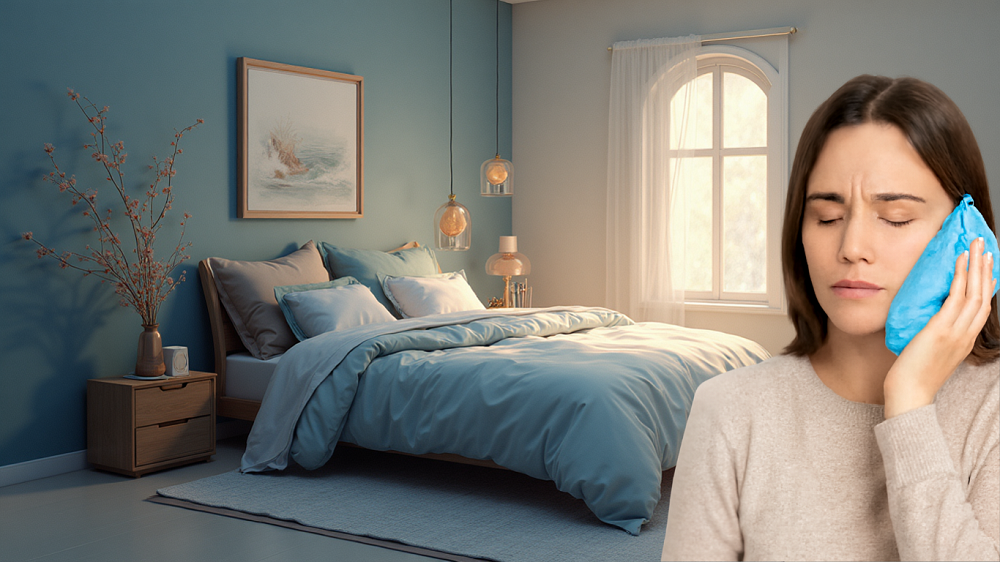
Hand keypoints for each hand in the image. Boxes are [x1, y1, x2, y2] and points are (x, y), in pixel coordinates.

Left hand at [884, 238, 996, 418]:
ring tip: (976, 244)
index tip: (986, 265)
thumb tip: (927, 316)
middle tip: (985, 245)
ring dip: (977, 265)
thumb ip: (935, 334)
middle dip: (986, 268)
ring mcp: (957, 332)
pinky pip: (956, 298)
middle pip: (984, 295)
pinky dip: (960, 277)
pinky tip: (960, 261)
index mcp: (965, 340)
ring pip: (975, 293)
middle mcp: (967, 335)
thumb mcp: (930, 350)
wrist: (909, 394)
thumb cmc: (912, 374)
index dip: (986, 284)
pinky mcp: (942, 330)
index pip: (982, 307)